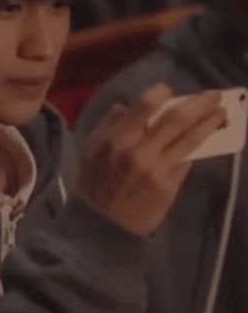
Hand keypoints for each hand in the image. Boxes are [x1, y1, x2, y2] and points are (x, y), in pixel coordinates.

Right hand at [79, 84, 226, 236]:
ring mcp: (157, 170)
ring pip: (189, 139)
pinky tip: (204, 137)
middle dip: (199, 104)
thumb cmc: (95, 181)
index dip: (160, 94)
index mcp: (117, 139)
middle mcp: (139, 152)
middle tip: (214, 95)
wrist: (103, 223)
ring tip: (221, 113)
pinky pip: (186, 160)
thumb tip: (130, 107)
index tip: (168, 89)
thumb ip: (110, 124)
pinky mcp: (169, 186)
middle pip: (176, 120)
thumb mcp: (92, 147)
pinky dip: (195, 147)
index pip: (144, 107)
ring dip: (209, 123)